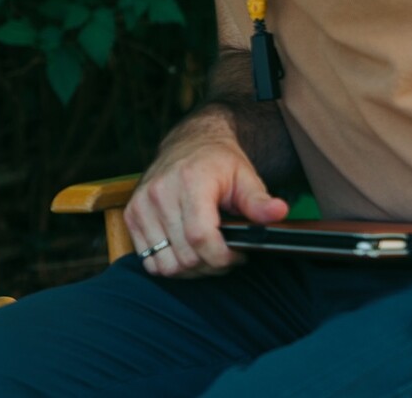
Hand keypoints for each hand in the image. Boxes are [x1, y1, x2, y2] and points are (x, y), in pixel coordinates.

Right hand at [124, 116, 288, 277]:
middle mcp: (160, 191)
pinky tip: (186, 250)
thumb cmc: (220, 163)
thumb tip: (279, 212)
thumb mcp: (246, 177)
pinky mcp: (132, 214)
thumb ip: (260, 200)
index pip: (201, 237)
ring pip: (165, 264)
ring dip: (189, 269)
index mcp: (190, 181)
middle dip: (211, 265)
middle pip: (185, 256)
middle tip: (226, 255)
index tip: (238, 255)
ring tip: (206, 253)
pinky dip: (169, 264)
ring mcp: (142, 204)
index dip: (222, 258)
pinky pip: (148, 260)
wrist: (190, 143)